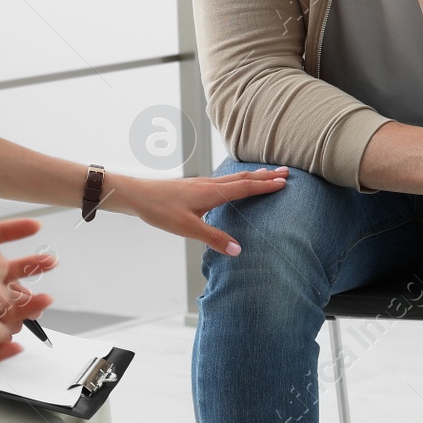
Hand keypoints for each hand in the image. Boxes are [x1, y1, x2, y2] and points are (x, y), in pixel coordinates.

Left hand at [105, 167, 288, 255]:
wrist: (136, 195)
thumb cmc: (160, 210)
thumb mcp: (188, 228)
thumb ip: (214, 238)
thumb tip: (239, 250)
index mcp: (212, 192)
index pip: (246, 187)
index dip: (266, 185)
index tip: (284, 182)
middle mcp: (210, 184)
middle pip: (243, 178)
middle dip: (265, 175)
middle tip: (286, 172)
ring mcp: (202, 184)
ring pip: (234, 177)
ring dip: (253, 176)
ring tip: (268, 175)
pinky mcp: (195, 187)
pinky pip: (224, 180)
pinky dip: (239, 180)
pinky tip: (235, 185)